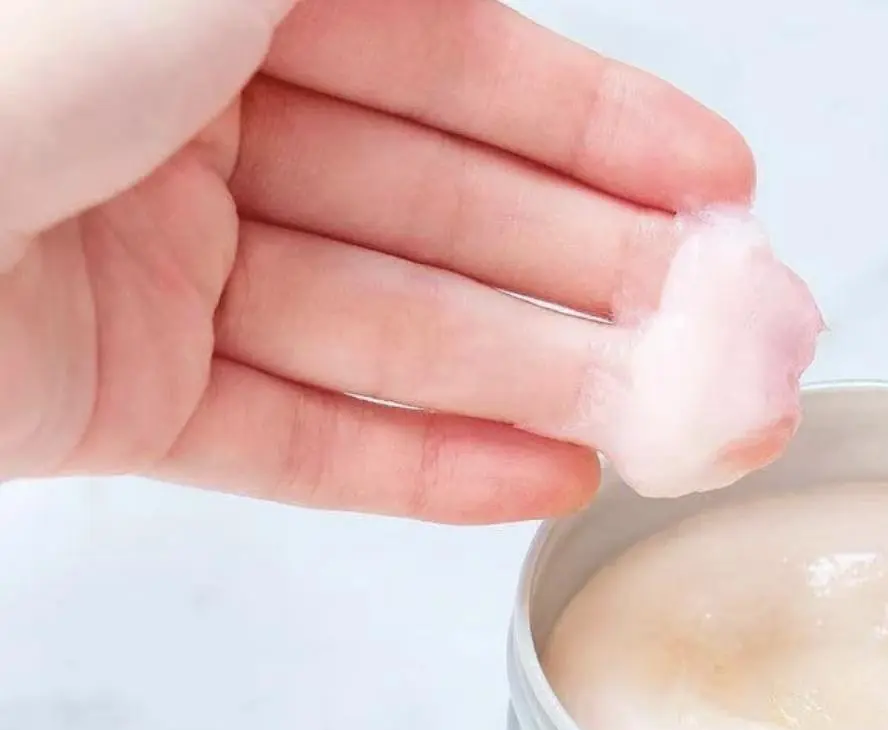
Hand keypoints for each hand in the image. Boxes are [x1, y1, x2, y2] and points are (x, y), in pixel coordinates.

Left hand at [1, 0, 751, 517]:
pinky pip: (296, 439)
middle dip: (594, 271)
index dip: (596, 128)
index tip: (716, 187)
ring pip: (387, 330)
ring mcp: (150, 268)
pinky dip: (422, 467)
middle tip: (726, 330)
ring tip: (669, 424)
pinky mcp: (116, 401)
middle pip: (439, 208)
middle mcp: (184, 122)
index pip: (451, 63)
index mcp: (208, 3)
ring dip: (540, 380)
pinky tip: (543, 479)